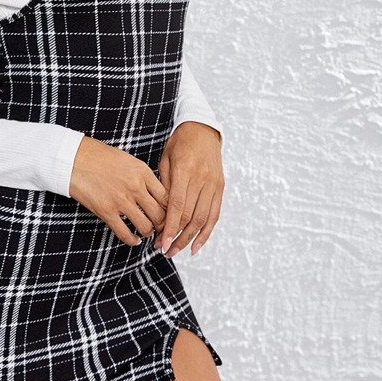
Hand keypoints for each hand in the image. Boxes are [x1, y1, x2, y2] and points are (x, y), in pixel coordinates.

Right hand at [69, 136, 168, 246]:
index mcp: (143, 172)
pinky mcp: (106, 211)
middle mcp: (135, 187)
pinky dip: (132, 240)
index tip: (170, 214)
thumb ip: (143, 176)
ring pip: (146, 226)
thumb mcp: (128, 160)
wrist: (74, 158)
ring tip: (147, 232)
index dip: (171, 210)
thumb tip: (155, 192)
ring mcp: (121, 200)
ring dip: (148, 232)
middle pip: (160, 214)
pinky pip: (125, 233)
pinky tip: (134, 240)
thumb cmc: (98, 156)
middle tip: (162, 228)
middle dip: (163, 225)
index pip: (167, 197)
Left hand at [154, 122, 223, 257]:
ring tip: (177, 251)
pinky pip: (214, 215)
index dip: (170, 227)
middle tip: (164, 250)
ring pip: (203, 219)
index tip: (161, 242)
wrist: (202, 129)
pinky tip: (196, 246)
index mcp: (185, 170)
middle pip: (190, 215)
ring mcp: (214, 184)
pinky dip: (206, 233)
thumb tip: (160, 214)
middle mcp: (202, 178)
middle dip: (177, 236)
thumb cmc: (179, 144)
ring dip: (189, 239)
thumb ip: (164, 186)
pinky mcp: (221, 187)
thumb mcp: (166, 160)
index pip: (177, 205)